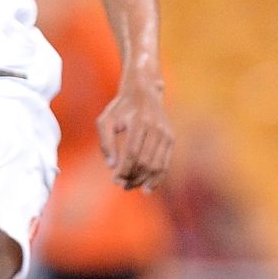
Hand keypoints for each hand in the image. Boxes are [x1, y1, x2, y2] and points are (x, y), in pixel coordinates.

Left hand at [96, 75, 173, 190]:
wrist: (144, 91)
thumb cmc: (120, 108)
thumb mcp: (106, 120)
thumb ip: (106, 143)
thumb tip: (112, 167)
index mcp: (139, 121)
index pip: (133, 152)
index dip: (125, 169)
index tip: (115, 179)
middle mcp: (156, 127)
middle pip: (146, 161)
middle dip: (133, 177)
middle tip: (121, 185)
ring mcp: (166, 133)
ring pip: (157, 165)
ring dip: (144, 180)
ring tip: (131, 187)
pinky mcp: (171, 138)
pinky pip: (166, 163)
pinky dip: (157, 178)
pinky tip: (147, 187)